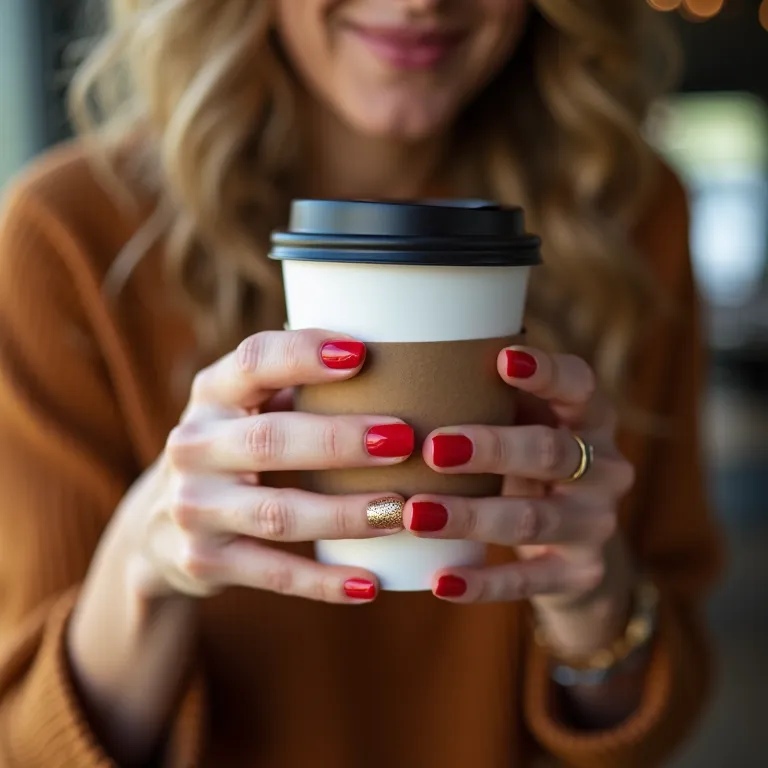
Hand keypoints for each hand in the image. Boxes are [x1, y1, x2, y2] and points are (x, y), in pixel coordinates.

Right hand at [129, 329, 413, 603]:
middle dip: (339, 441)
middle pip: (269, 440)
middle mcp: (193, 445)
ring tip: (399, 512)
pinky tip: (369, 583)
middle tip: (403, 441)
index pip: (252, 361)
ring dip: (342, 514)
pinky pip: (271, 573)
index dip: (303, 354)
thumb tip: (395, 356)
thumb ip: (296, 381)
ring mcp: (193, 508)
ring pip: (276, 513)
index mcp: (212, 394)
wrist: (158, 527)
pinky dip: (322, 581)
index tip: (361, 354)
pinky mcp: (202, 561)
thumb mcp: (247, 406)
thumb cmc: (235, 448)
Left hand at [403, 346, 635, 652]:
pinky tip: (439, 581)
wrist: (575, 546)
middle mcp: (604, 468)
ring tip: (415, 513)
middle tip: (433, 448)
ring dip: (471, 516)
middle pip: (551, 452)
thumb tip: (408, 347)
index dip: (547, 373)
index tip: (502, 360)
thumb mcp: (524, 424)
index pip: (581, 386)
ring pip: (533, 519)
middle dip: (491, 448)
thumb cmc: (528, 463)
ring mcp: (595, 524)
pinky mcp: (578, 574)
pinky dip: (482, 582)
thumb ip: (489, 393)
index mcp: (590, 418)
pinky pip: (528, 581)